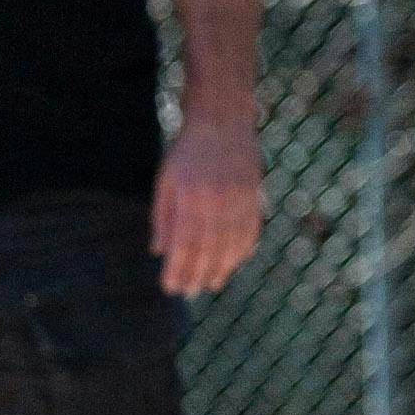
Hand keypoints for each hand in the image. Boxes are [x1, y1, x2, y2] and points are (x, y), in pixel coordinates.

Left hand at [153, 113, 264, 297]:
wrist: (223, 122)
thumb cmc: (186, 154)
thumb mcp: (165, 182)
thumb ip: (163, 218)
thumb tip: (159, 252)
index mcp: (190, 197)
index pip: (183, 244)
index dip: (178, 269)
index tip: (171, 287)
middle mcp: (217, 200)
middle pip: (209, 248)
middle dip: (198, 273)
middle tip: (189, 292)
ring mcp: (240, 197)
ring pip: (232, 242)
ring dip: (223, 267)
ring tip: (211, 284)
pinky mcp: (255, 194)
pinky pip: (251, 229)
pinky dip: (244, 249)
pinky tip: (235, 263)